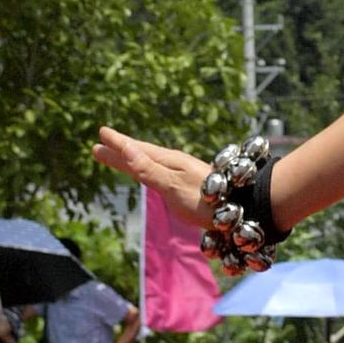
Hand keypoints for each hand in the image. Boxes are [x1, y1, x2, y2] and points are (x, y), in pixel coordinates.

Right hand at [95, 130, 212, 225]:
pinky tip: (150, 174)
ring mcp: (183, 174)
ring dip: (132, 160)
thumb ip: (148, 169)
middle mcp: (176, 164)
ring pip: (151, 163)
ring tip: (118, 157)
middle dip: (120, 152)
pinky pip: (160, 172)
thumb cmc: (207, 200)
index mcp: (169, 161)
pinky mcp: (190, 186)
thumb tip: (126, 148)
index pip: (137, 150)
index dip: (118, 145)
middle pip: (141, 155)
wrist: (244, 208)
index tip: (100, 134)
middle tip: (99, 146)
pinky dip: (147, 170)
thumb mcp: (172, 185)